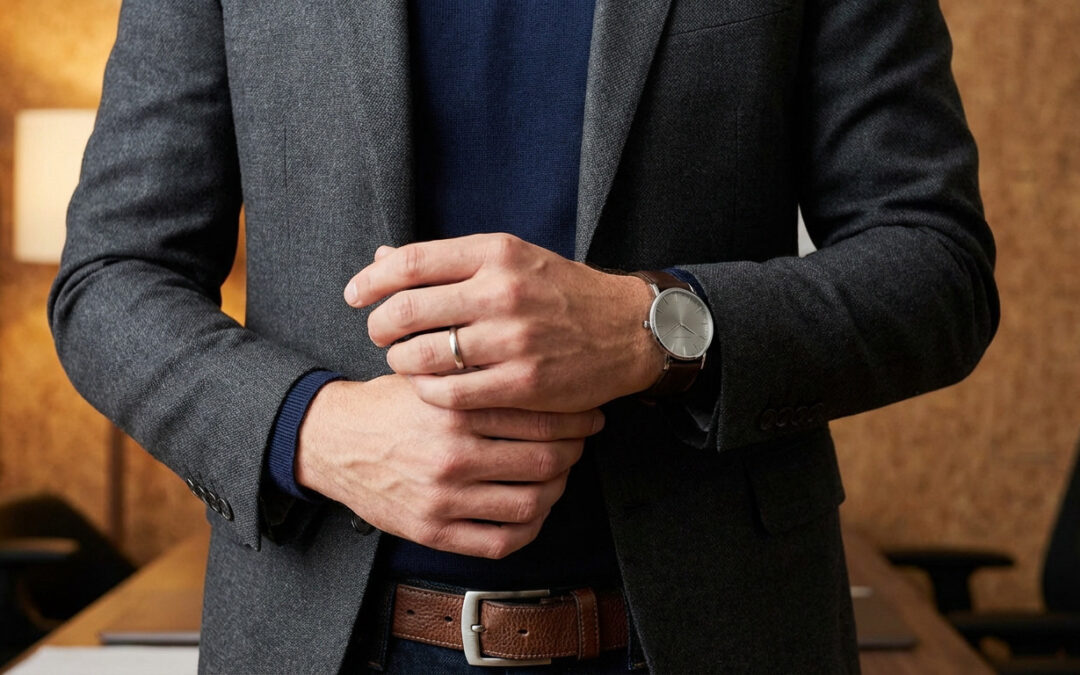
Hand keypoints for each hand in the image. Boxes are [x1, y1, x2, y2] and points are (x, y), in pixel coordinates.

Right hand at [294, 375, 604, 558]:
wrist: (333, 441)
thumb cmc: (388, 404)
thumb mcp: (430, 375)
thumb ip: (478, 374)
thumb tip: (540, 371)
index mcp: (456, 409)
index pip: (539, 416)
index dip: (575, 418)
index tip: (588, 415)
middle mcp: (453, 454)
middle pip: (545, 460)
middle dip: (574, 452)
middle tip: (579, 444)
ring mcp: (444, 498)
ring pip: (531, 503)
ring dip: (556, 490)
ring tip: (557, 476)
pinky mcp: (433, 531)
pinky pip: (501, 541)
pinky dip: (529, 528)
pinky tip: (533, 511)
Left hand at [343, 233, 664, 411]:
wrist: (627, 330)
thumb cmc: (561, 293)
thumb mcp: (511, 259)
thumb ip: (449, 262)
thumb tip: (382, 258)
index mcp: (496, 253)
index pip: (411, 262)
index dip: (371, 281)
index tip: (355, 296)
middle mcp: (502, 292)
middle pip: (407, 310)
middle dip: (379, 327)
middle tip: (378, 335)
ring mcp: (513, 339)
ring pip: (423, 355)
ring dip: (400, 362)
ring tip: (404, 362)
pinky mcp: (523, 383)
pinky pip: (451, 394)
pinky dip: (429, 393)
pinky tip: (429, 388)